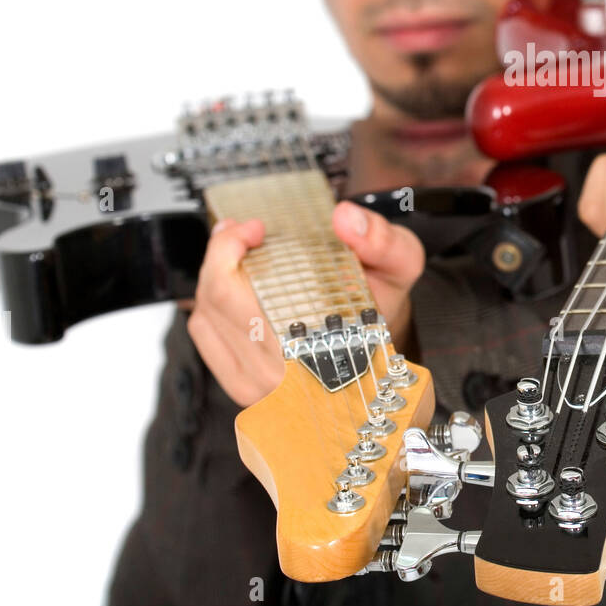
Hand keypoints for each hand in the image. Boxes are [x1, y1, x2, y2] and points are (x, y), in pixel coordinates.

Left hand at [187, 201, 424, 407]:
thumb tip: (346, 220)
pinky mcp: (243, 385)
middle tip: (242, 231)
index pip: (236, 296)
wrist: (377, 347)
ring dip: (214, 275)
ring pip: (206, 318)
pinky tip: (230, 284)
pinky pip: (205, 336)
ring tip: (236, 251)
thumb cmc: (382, 308)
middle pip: (215, 301)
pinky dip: (210, 302)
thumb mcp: (400, 263)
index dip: (229, 251)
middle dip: (220, 253)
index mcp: (314, 345)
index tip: (253, 228)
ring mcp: (258, 385)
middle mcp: (280, 373)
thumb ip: (381, 239)